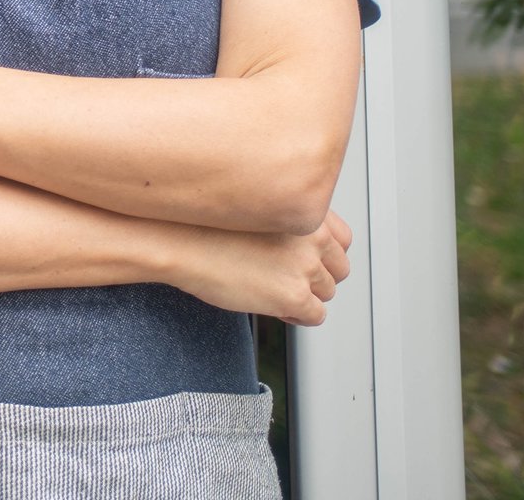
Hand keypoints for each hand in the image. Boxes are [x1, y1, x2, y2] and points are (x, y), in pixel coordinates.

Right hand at [167, 210, 354, 325]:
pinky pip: (315, 316)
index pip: (344, 239)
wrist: (180, 240)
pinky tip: (272, 305)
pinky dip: (297, 315)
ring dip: (304, 295)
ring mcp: (306, 267)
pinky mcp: (294, 296)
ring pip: (327, 293)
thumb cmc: (204, 223)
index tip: (309, 260)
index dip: (324, 253)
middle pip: (339, 269)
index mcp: (306, 210)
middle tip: (287, 278)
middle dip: (317, 277)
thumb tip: (302, 244)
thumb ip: (286, 220)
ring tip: (273, 290)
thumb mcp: (256, 207)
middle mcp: (314, 236)